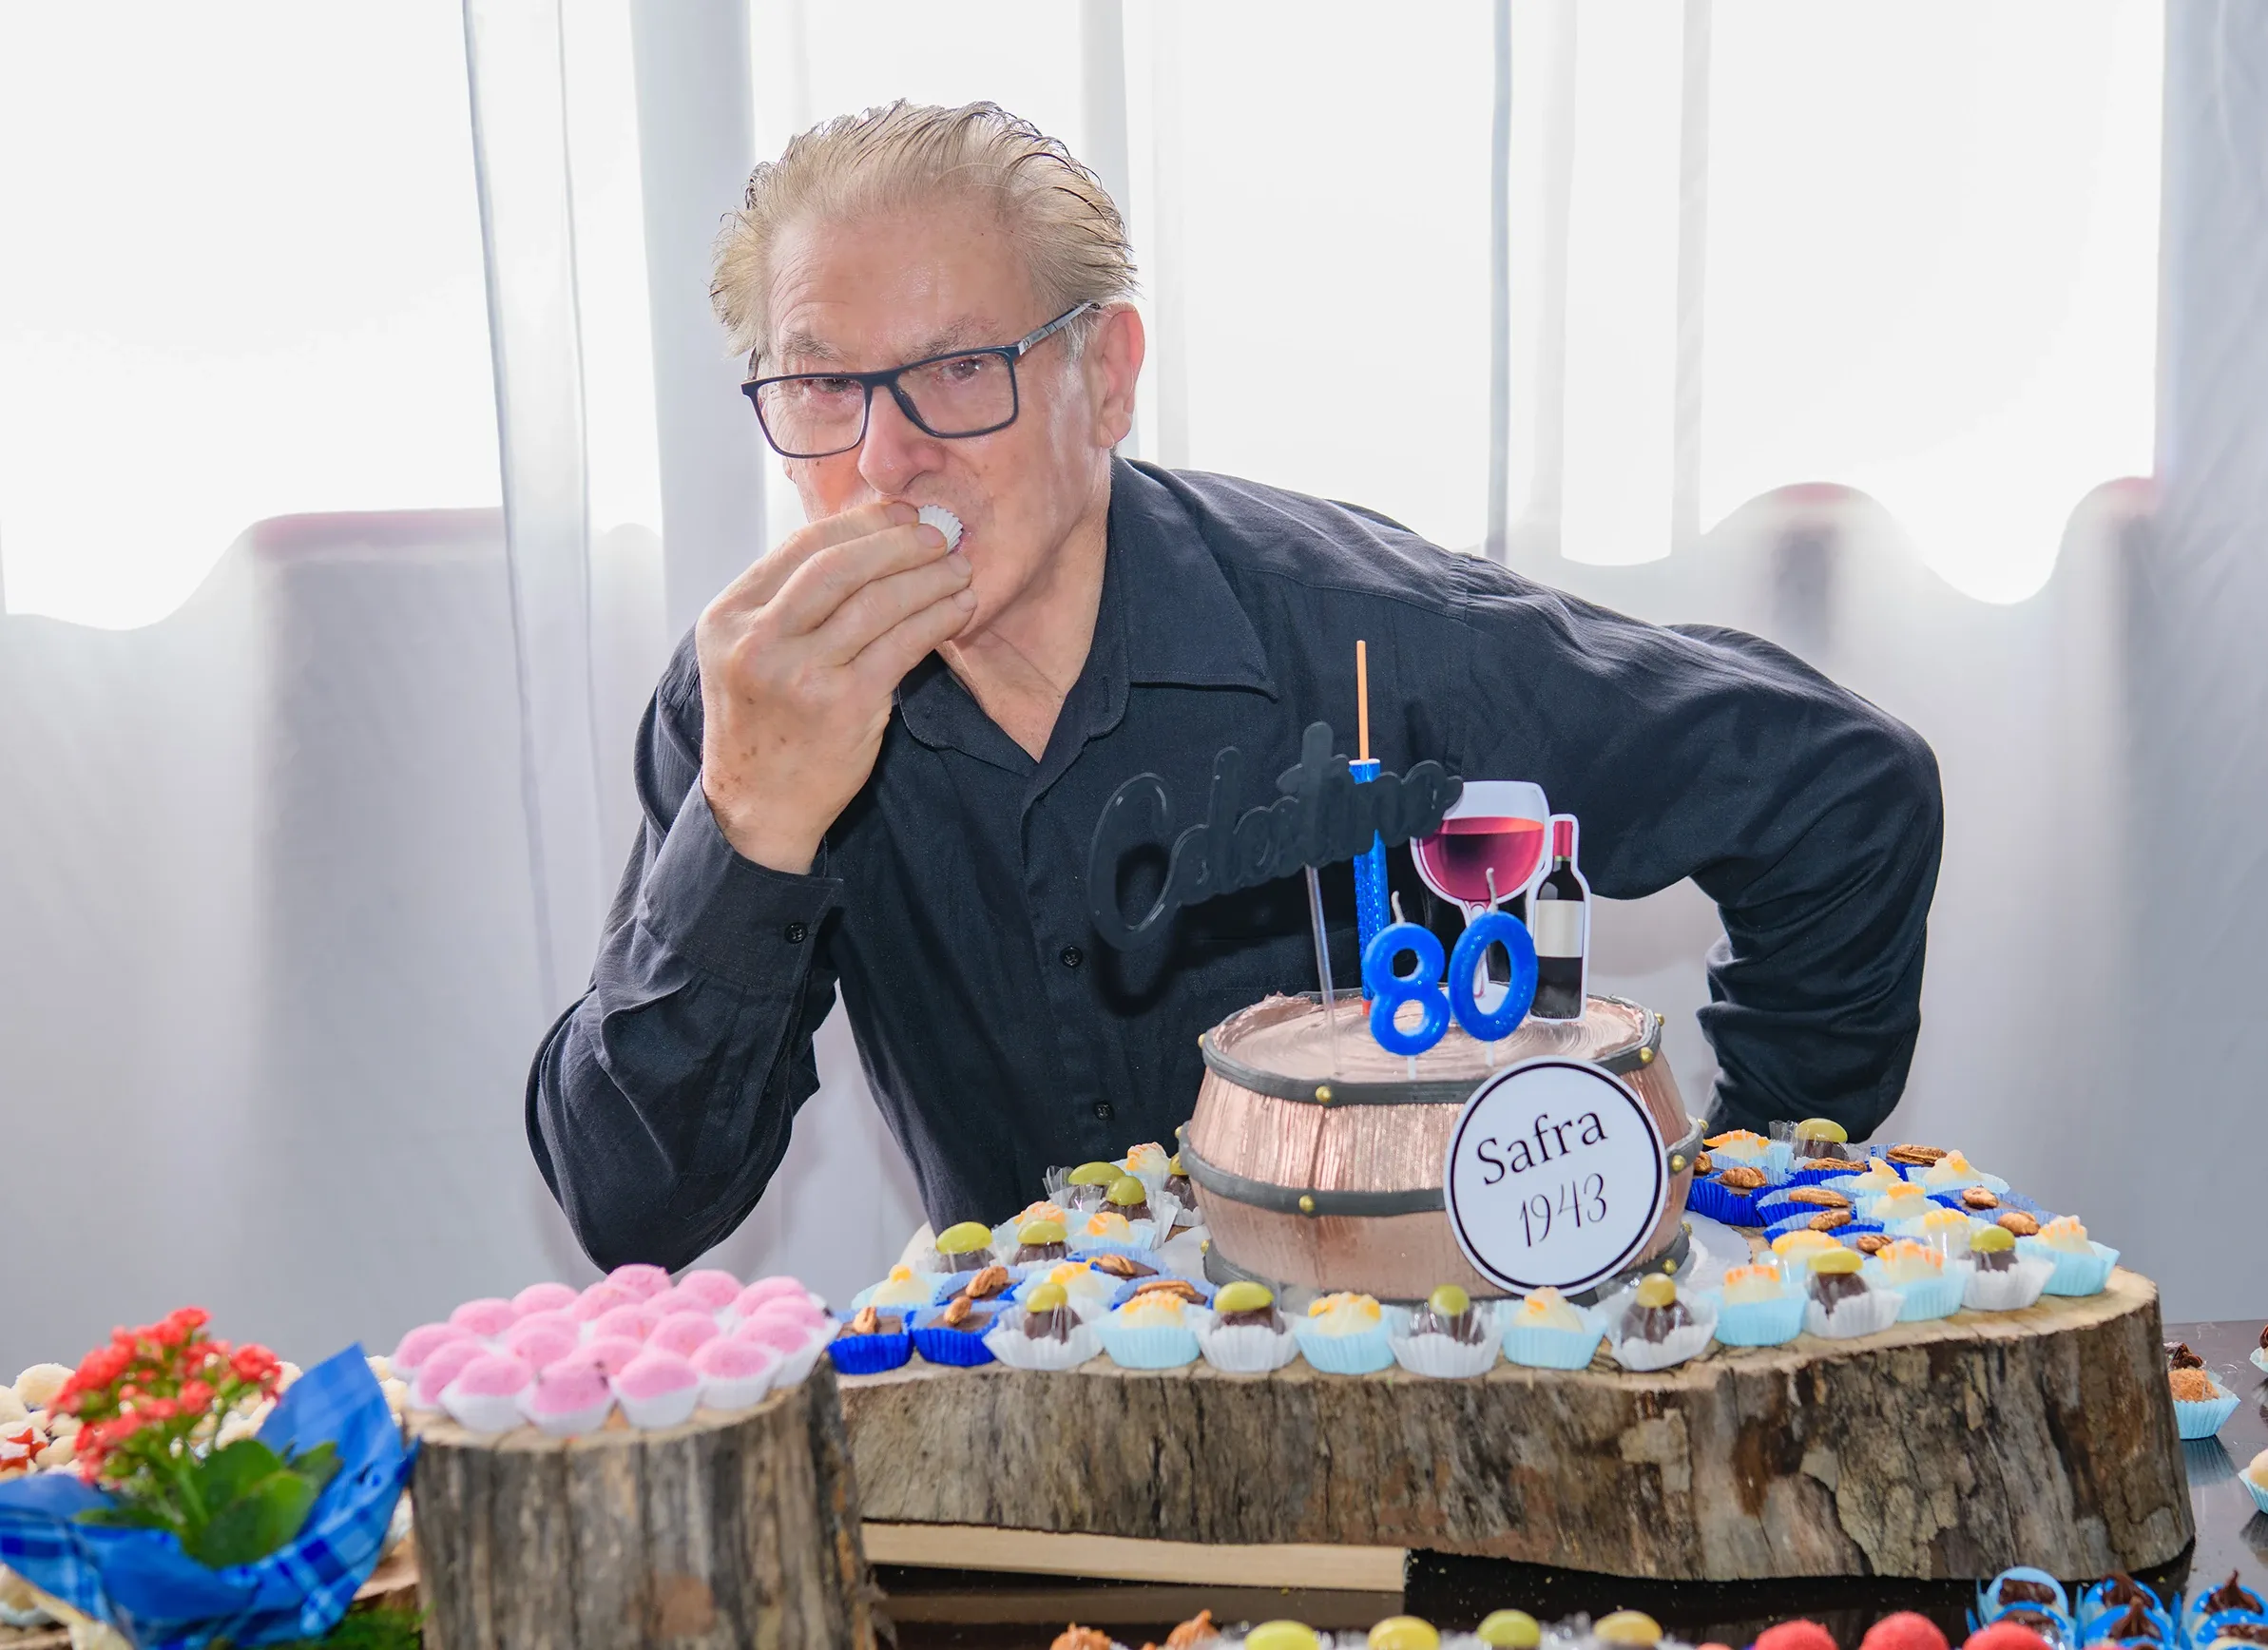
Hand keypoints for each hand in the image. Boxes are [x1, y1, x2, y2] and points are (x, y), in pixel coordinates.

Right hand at [695, 501, 973, 872]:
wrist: (760, 805)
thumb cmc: (764, 725)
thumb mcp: (749, 653)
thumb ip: (787, 603)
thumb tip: (864, 542)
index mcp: (728, 617)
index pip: (801, 548)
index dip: (860, 524)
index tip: (899, 514)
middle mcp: (757, 641)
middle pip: (839, 566)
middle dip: (898, 543)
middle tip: (939, 535)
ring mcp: (799, 674)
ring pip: (876, 602)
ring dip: (927, 578)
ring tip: (958, 569)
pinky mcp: (843, 705)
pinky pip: (902, 645)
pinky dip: (937, 619)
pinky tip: (957, 609)